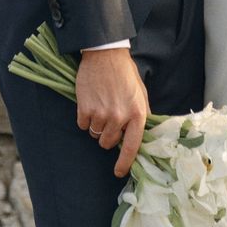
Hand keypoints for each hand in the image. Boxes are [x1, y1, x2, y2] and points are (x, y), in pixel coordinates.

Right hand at [76, 48, 149, 178]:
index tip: (119, 172)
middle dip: (108, 135)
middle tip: (109, 116)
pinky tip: (89, 102)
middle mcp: (120, 117)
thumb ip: (142, 115)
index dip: (124, 163)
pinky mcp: (85, 109)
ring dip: (96, 126)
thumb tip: (143, 136)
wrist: (105, 53)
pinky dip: (84, 118)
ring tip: (100, 106)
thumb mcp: (140, 94)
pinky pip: (82, 125)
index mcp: (137, 114)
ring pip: (95, 135)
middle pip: (109, 143)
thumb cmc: (125, 73)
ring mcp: (102, 114)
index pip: (132, 147)